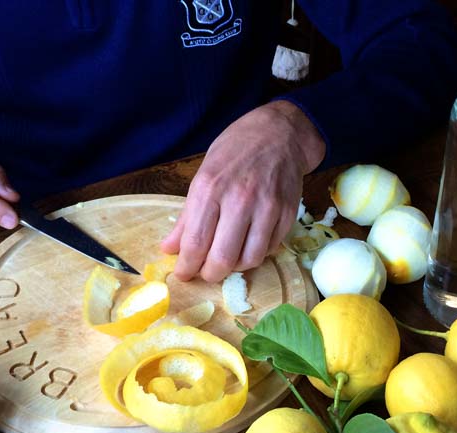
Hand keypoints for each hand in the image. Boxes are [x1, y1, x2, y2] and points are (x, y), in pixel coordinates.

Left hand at [161, 100, 324, 281]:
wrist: (279, 134)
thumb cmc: (235, 152)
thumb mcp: (203, 175)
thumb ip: (187, 216)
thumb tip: (169, 249)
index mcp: (210, 188)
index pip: (195, 242)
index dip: (186, 266)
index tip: (183, 273)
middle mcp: (239, 199)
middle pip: (222, 258)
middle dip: (210, 274)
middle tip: (205, 272)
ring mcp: (267, 208)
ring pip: (249, 259)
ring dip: (235, 268)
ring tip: (227, 260)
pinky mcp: (287, 214)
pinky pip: (269, 249)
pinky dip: (256, 254)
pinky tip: (247, 245)